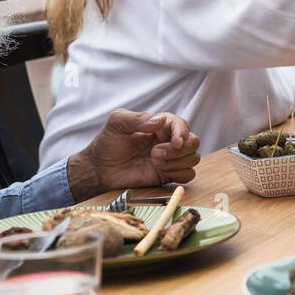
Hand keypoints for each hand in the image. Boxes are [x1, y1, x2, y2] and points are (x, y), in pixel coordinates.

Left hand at [66, 109, 200, 198]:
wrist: (100, 170)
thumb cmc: (107, 144)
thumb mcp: (116, 123)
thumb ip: (137, 119)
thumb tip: (160, 121)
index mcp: (160, 126)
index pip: (182, 125)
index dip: (182, 133)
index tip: (175, 142)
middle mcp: (169, 141)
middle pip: (194, 141)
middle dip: (179, 150)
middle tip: (154, 154)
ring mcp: (171, 159)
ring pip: (194, 158)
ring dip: (177, 162)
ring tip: (154, 162)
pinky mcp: (169, 175)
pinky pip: (188, 174)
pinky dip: (179, 173)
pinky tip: (161, 171)